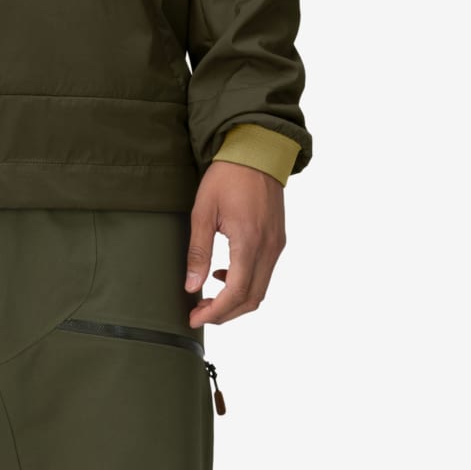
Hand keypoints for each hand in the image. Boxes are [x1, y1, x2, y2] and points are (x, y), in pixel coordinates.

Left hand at [184, 159, 286, 325]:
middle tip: (200, 313)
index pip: (237, 293)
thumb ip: (198, 251)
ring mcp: (277, 245)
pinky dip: (246, 283)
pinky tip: (224, 273)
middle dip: (226, 313)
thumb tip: (192, 286)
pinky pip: (265, 273)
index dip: (216, 312)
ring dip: (236, 300)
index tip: (196, 318)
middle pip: (252, 299)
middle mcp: (269, 248)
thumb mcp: (203, 210)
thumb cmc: (227, 176)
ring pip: (261, 289)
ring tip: (209, 297)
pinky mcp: (278, 240)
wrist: (257, 151)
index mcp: (250, 242)